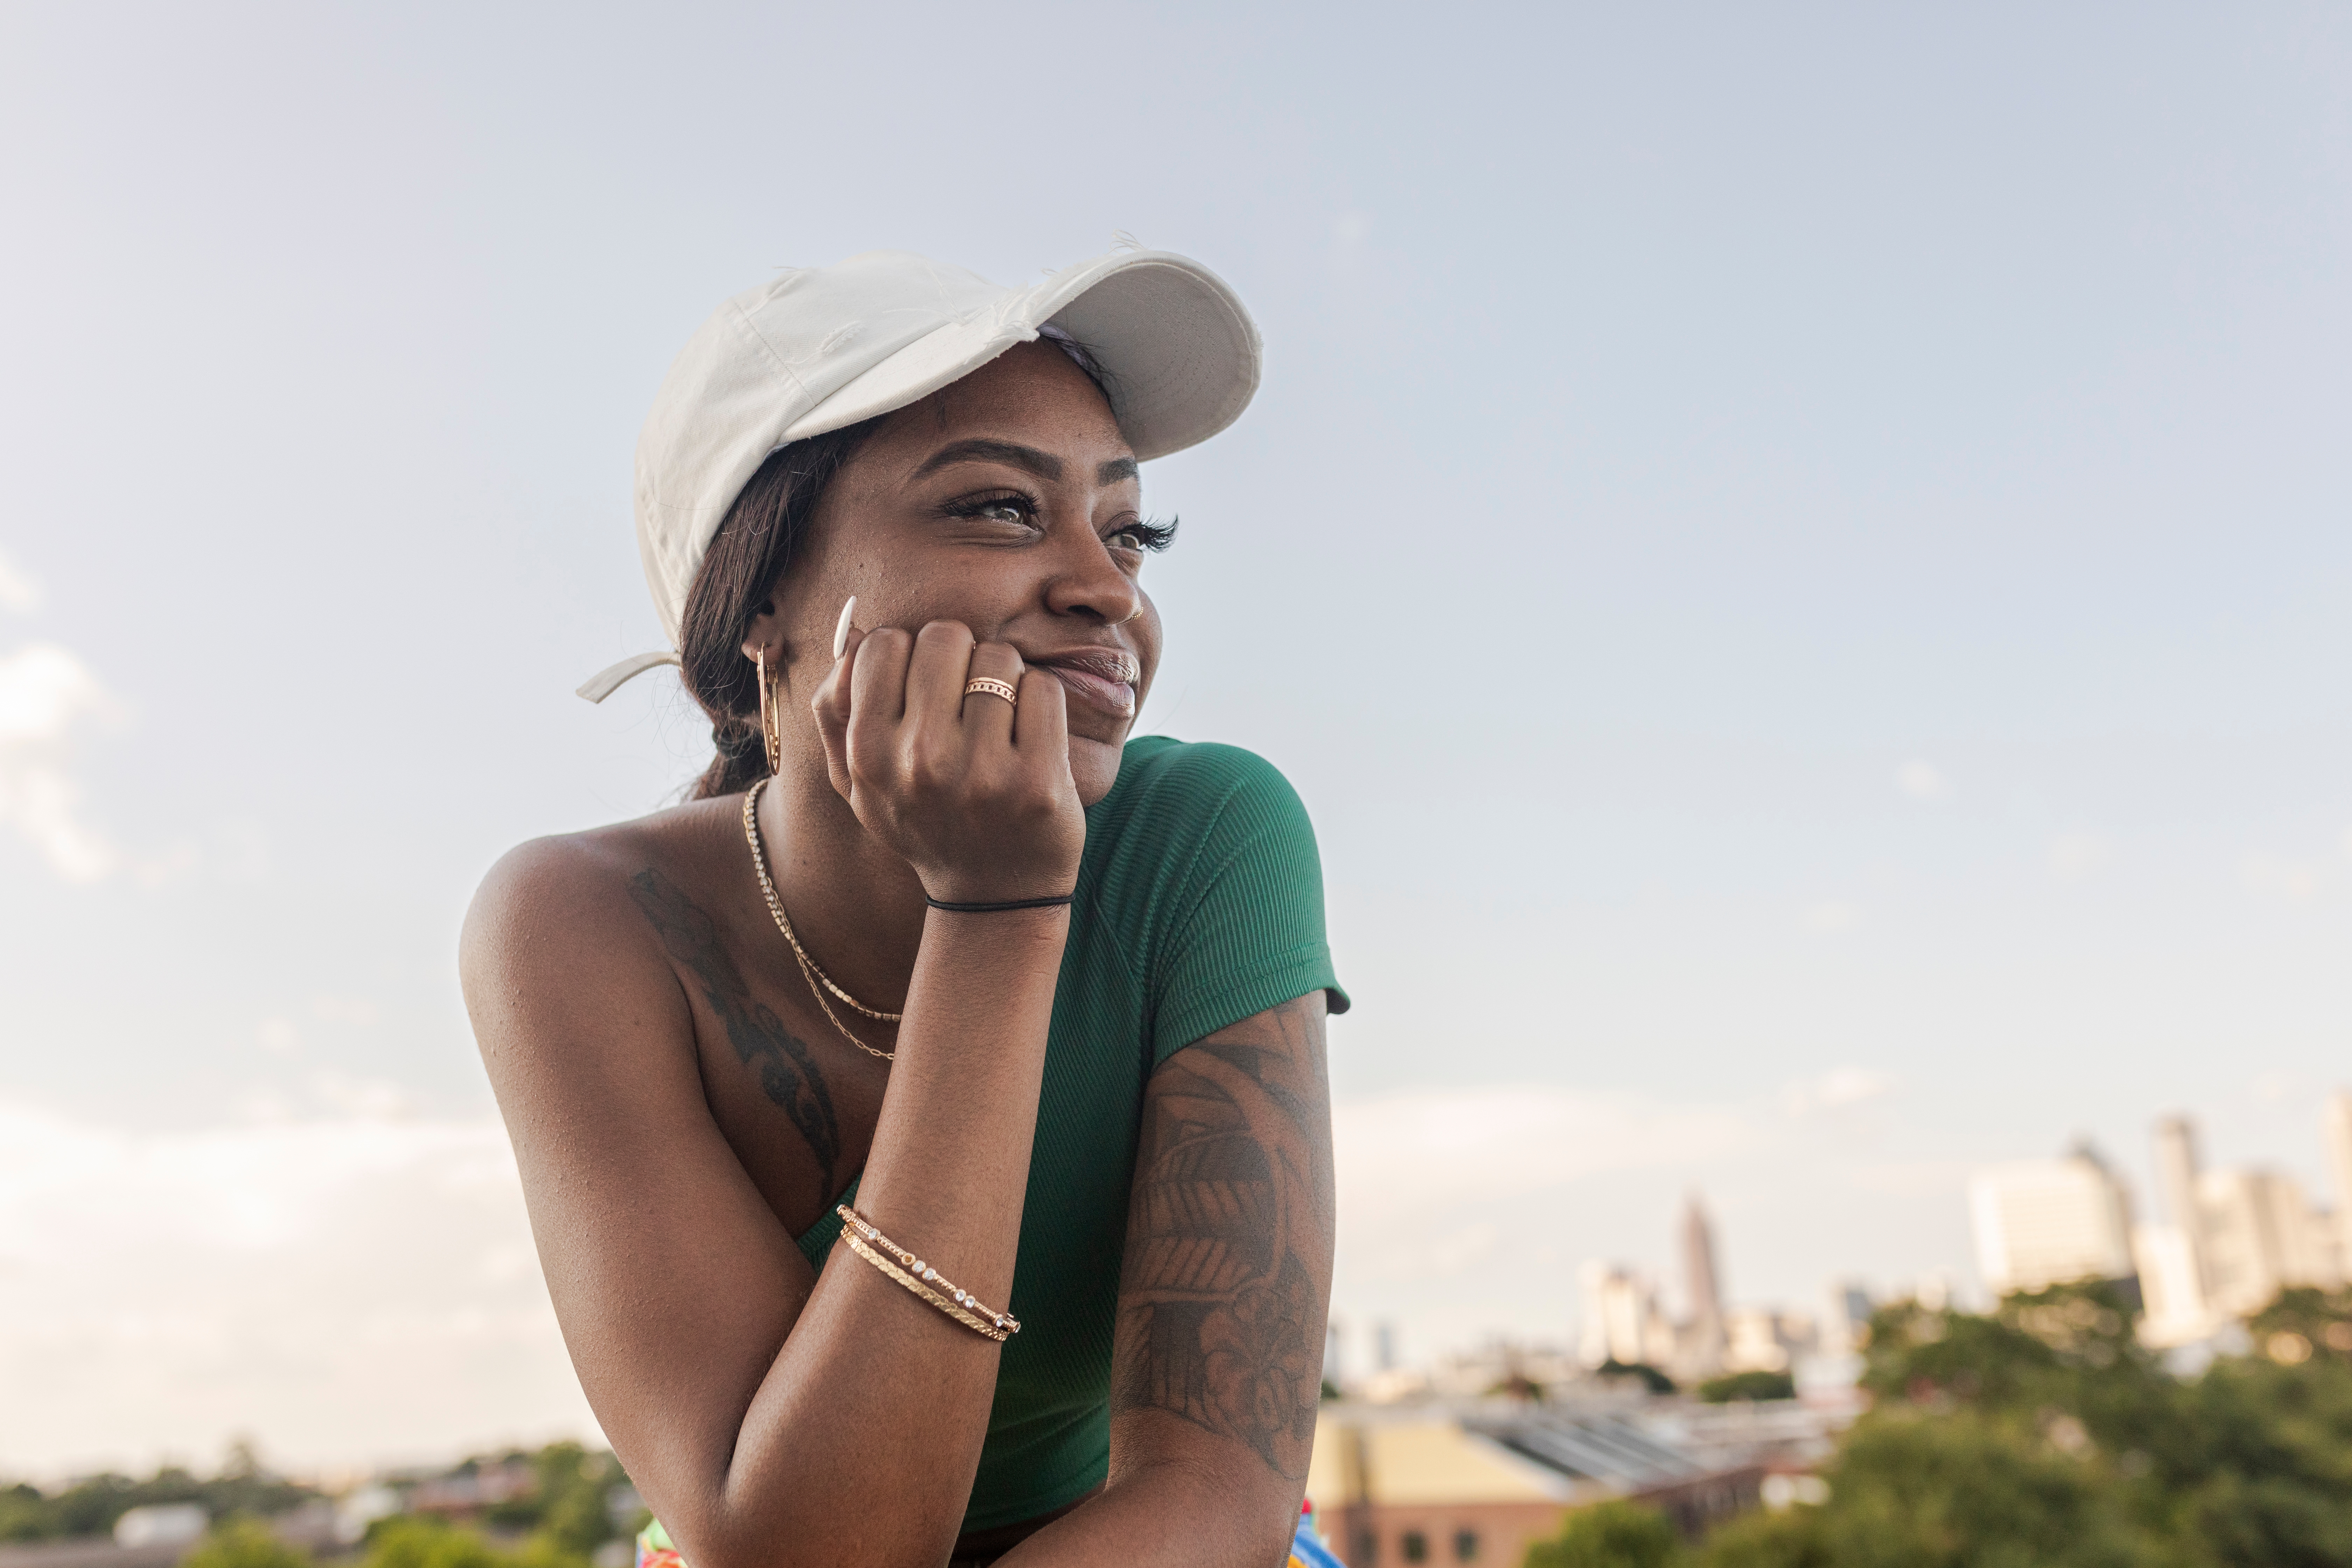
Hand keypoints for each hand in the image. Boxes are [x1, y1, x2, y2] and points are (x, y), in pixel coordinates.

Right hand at [811, 614, 1084, 903]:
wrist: (992, 895)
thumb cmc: (923, 822)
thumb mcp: (857, 781)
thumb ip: (836, 707)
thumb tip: (852, 629)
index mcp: (868, 756)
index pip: (884, 643)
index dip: (908, 654)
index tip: (922, 689)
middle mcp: (921, 763)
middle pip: (944, 637)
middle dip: (960, 657)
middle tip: (966, 701)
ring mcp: (983, 773)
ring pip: (999, 658)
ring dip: (1004, 680)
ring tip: (998, 725)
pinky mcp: (1039, 781)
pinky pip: (1043, 687)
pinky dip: (1040, 701)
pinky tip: (1029, 738)